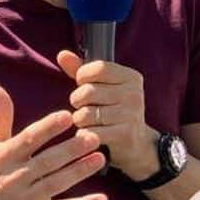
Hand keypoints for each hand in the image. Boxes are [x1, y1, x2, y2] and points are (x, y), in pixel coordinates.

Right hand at [0, 85, 106, 199]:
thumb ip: (0, 117)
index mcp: (5, 157)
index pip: (28, 140)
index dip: (48, 128)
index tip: (67, 116)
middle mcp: (16, 177)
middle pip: (47, 161)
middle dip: (71, 149)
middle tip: (94, 137)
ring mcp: (28, 199)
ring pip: (57, 183)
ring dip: (79, 171)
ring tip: (100, 158)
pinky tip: (102, 198)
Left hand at [57, 50, 157, 180]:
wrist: (136, 144)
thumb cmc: (113, 110)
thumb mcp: (102, 87)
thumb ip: (81, 70)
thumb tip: (62, 55)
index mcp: (130, 77)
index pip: (97, 68)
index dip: (82, 77)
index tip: (83, 85)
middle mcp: (134, 93)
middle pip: (88, 91)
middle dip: (77, 101)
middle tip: (82, 107)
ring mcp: (131, 114)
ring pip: (86, 114)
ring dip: (79, 120)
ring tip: (87, 121)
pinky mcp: (124, 134)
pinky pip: (90, 132)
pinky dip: (84, 134)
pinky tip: (90, 134)